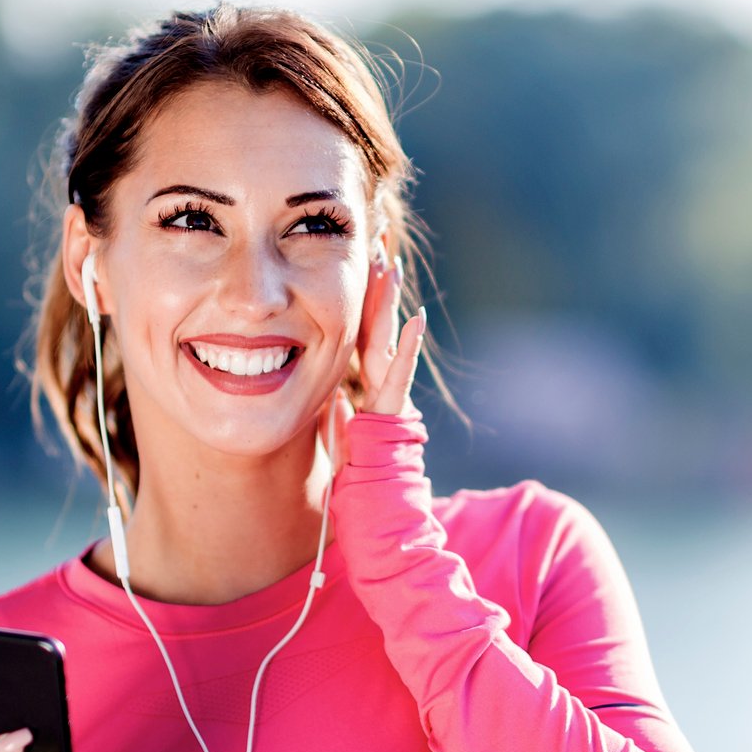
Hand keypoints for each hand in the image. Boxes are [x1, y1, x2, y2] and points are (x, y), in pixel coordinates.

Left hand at [321, 240, 426, 471]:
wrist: (377, 507)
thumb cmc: (358, 475)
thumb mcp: (339, 434)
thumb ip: (339, 411)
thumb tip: (336, 394)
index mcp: (364, 385)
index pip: (359, 330)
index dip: (359, 297)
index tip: (362, 261)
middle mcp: (380, 385)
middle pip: (375, 326)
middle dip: (377, 286)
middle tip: (378, 243)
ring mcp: (389, 396)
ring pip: (387, 342)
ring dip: (389, 303)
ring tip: (390, 266)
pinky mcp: (395, 413)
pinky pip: (400, 377)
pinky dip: (407, 349)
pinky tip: (416, 319)